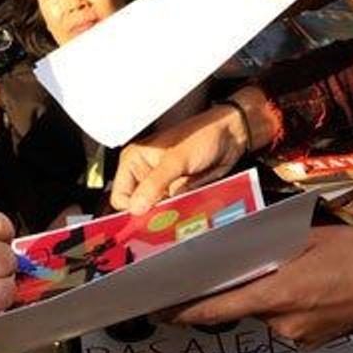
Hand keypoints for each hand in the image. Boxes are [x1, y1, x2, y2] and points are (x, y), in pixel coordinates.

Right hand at [110, 102, 249, 213]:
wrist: (231, 136)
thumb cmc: (202, 134)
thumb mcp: (175, 160)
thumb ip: (154, 184)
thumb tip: (136, 207)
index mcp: (135, 161)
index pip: (121, 196)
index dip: (132, 209)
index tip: (145, 218)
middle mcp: (146, 174)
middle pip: (139, 206)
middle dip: (152, 215)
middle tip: (166, 216)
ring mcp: (163, 185)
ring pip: (158, 212)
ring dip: (169, 215)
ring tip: (182, 209)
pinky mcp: (179, 193)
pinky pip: (175, 211)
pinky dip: (182, 214)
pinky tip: (190, 207)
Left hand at [170, 226, 352, 346]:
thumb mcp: (309, 239)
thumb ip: (269, 249)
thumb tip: (239, 250)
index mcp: (278, 294)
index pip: (218, 309)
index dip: (186, 312)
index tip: (162, 310)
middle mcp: (284, 321)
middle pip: (241, 307)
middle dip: (233, 289)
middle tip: (225, 270)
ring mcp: (300, 334)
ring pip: (264, 313)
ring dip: (264, 294)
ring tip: (286, 271)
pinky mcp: (315, 339)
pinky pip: (285, 321)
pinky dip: (283, 304)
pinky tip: (304, 285)